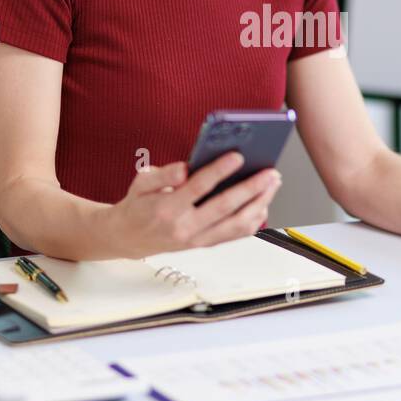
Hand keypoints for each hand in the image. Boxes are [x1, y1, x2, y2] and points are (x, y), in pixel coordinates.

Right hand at [97, 152, 281, 257]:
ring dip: (259, 204)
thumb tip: (184, 168)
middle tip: (270, 173)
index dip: (219, 171)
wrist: (128, 238)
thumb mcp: (140, 184)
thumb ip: (162, 174)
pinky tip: (263, 204)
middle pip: (225, 207)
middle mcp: (185, 228)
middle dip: (251, 189)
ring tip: (272, 185)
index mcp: (167, 209)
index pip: (198, 188)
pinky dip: (254, 221)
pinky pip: (235, 235)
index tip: (237, 156)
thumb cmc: (138, 207)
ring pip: (236, 224)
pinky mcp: (205, 244)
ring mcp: (198, 239)